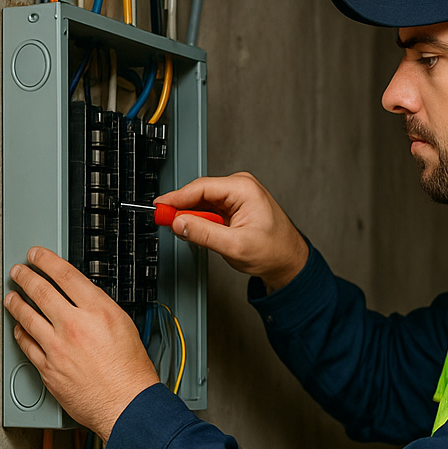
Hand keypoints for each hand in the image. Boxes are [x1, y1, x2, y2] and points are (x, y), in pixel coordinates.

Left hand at [5, 247, 161, 440]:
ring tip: (11, 296)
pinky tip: (18, 328)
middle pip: (41, 292)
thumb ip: (99, 309)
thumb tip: (82, 299)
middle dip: (26, 277)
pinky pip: (27, 345)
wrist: (127, 405)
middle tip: (19, 270)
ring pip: (28, 318)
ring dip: (16, 303)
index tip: (37, 255)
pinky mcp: (48, 369)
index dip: (46, 260)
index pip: (65, 275)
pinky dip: (20, 333)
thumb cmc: (131, 372)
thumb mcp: (124, 325)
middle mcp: (74, 326)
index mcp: (97, 311)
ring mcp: (57, 348)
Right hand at [155, 172, 308, 291]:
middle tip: (164, 222)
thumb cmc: (273, 251)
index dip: (176, 199)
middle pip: (198, 193)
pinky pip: (207, 210)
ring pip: (200, 202)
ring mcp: (235, 196)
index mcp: (243, 188)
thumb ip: (203, 234)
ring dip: (191, 217)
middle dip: (181, 209)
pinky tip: (197, 232)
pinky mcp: (231, 207)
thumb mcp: (235, 246)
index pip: (200, 188)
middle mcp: (239, 187)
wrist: (288, 261)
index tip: (159, 209)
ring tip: (186, 233)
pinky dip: (198, 221)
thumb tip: (179, 223)